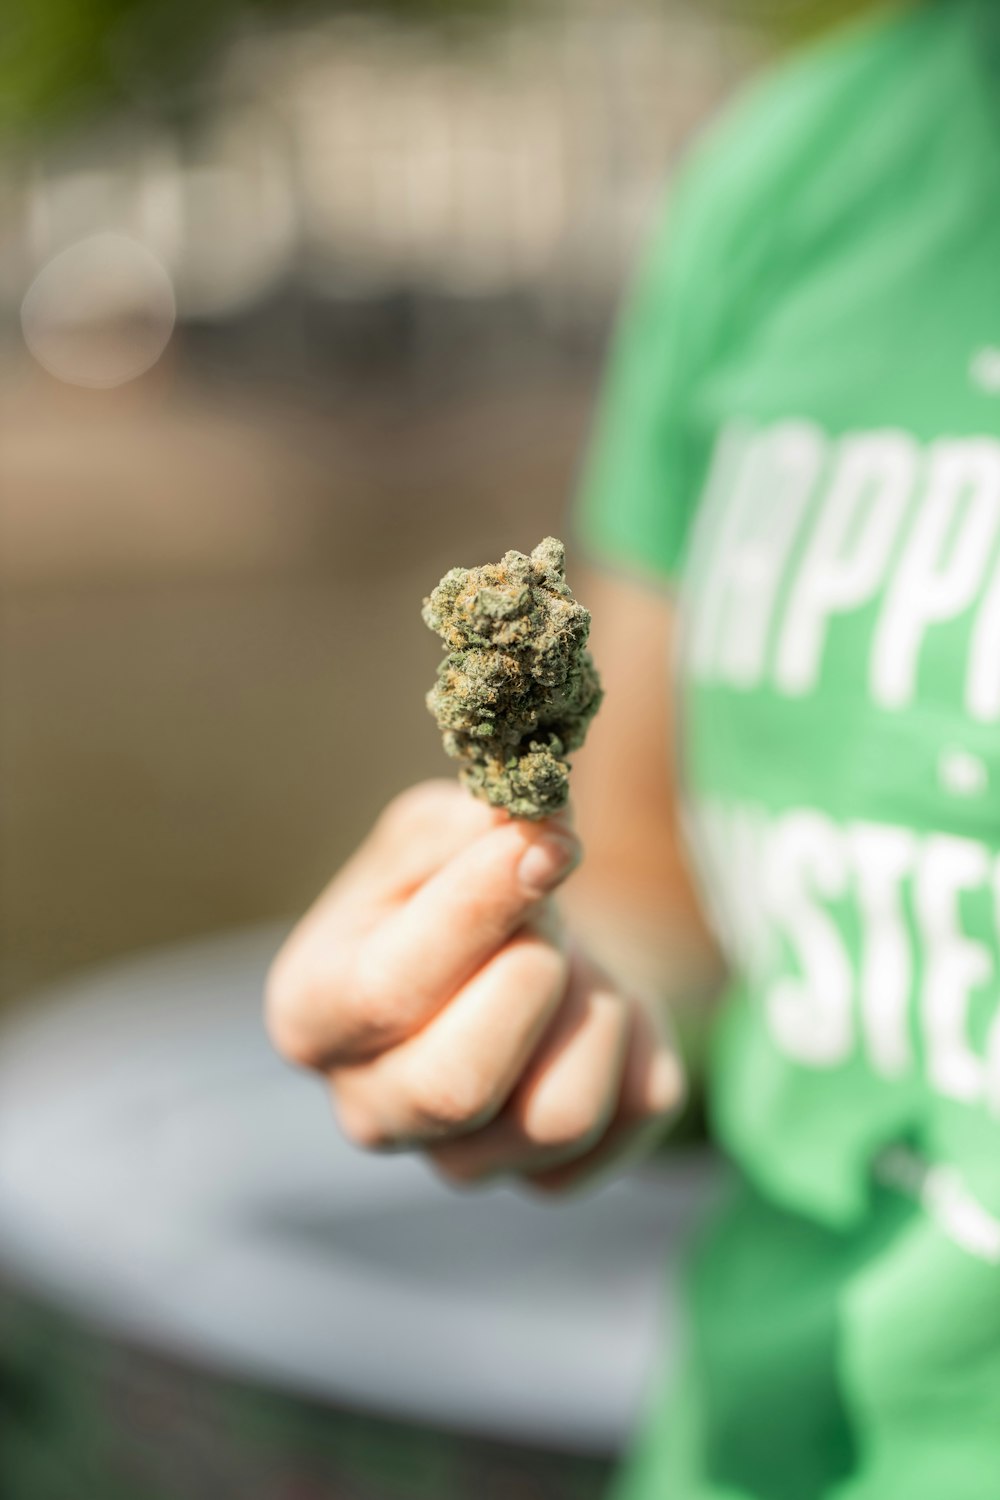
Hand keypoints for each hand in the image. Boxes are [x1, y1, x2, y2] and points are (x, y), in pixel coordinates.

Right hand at [266, 780, 683, 1192]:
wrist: (511, 942)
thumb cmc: (451, 879)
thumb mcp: (436, 831)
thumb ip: (470, 826)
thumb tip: (539, 827)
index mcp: (311, 1014)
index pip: (387, 992)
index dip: (480, 911)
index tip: (548, 843)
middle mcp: (369, 1110)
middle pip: (458, 1087)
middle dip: (531, 975)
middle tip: (550, 912)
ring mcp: (458, 1160)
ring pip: (558, 1115)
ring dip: (592, 1007)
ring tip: (572, 960)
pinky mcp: (550, 1178)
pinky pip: (631, 1115)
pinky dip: (642, 1038)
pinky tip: (598, 1005)